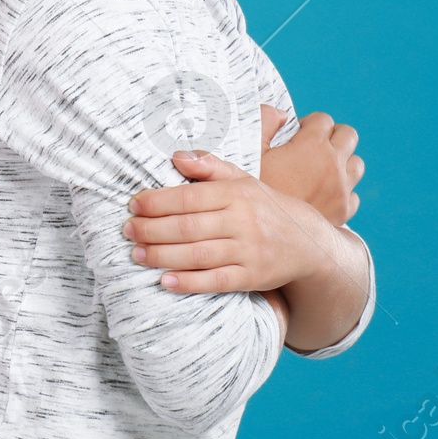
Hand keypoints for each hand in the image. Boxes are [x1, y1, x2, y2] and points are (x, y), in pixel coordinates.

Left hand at [123, 151, 336, 293]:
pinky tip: (165, 281)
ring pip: (198, 255)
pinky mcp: (253, 277)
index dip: (157, 201)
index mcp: (236, 193)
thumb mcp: (243, 179)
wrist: (310, 243)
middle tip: (127, 230)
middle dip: (152, 229)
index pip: (189, 196)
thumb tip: (175, 156)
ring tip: (136, 254)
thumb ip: (209, 166)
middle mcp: (243, 221)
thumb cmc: (265, 206)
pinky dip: (189, 283)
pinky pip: (216, 281)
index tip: (133, 204)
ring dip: (162, 256)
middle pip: (188, 227)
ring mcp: (249, 251)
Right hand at [259, 110, 363, 226]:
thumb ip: (265, 121)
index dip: (308, 124)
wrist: (264, 232)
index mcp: (312, 146)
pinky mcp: (344, 211)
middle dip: (332, 136)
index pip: (323, 119)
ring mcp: (342, 189)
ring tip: (321, 169)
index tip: (297, 134)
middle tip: (313, 147)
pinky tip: (324, 193)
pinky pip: (353, 194)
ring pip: (356, 164)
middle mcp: (333, 165)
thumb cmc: (254, 189)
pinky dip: (343, 190)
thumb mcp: (251, 150)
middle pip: (348, 135)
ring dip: (342, 161)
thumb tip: (281, 114)